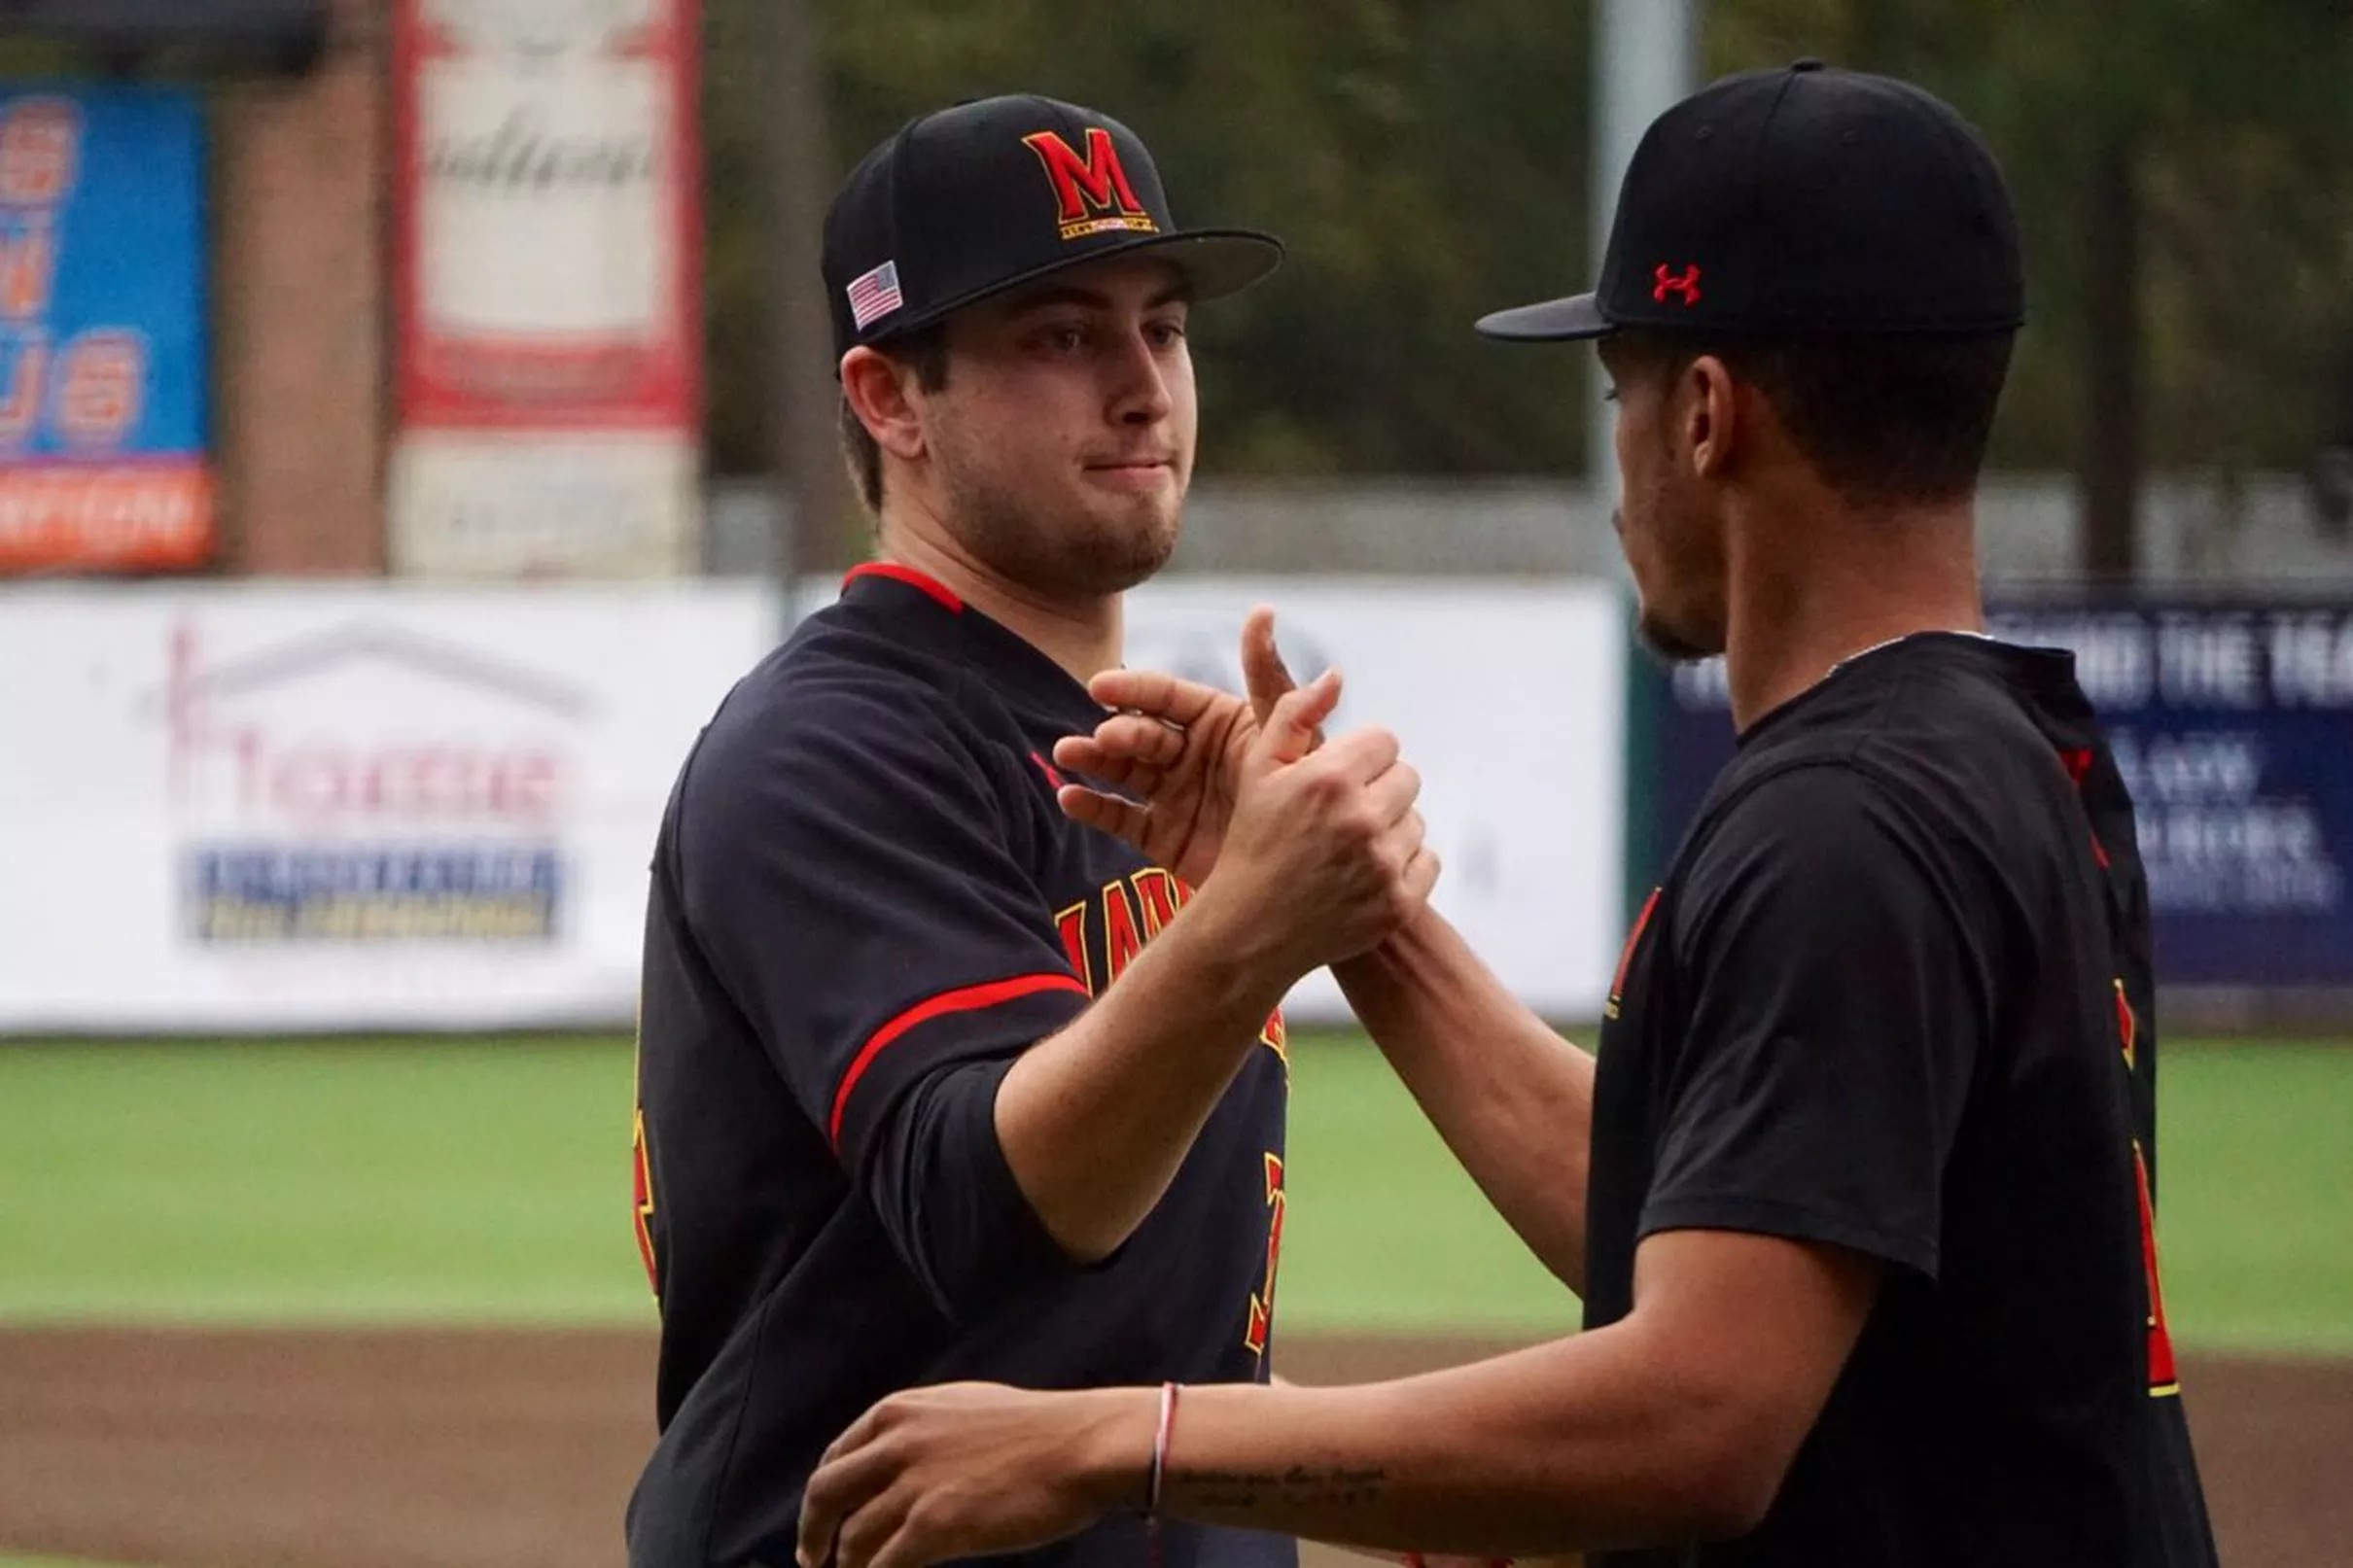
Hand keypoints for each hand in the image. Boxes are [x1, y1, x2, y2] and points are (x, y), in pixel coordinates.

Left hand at [797, 1383, 1146, 1567]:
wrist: (1081, 1447)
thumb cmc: (1037, 1430)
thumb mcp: (962, 1408)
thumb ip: (921, 1430)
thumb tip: (895, 1463)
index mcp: (899, 1411)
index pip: (836, 1458)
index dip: (822, 1499)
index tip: (822, 1524)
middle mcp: (895, 1443)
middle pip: (824, 1497)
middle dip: (813, 1535)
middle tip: (815, 1562)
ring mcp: (912, 1486)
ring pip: (851, 1540)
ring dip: (849, 1567)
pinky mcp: (933, 1527)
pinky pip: (882, 1567)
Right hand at [1054, 607, 1308, 885]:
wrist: (1311, 876)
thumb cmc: (1308, 798)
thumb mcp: (1285, 736)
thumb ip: (1270, 681)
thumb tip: (1263, 611)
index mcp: (1218, 722)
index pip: (1170, 697)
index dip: (1136, 689)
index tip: (1101, 686)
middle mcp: (1191, 753)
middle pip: (1144, 733)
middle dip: (1118, 731)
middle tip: (1102, 737)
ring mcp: (1173, 793)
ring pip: (1124, 769)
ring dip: (1093, 759)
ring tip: (1066, 756)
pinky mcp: (1162, 835)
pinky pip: (1121, 817)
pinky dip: (1094, 806)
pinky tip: (1069, 798)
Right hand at [1198, 676, 1437, 973]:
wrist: (1249, 931)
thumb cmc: (1253, 843)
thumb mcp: (1259, 771)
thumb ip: (1295, 713)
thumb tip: (1337, 676)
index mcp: (1329, 778)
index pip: (1385, 741)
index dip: (1360, 760)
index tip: (1334, 783)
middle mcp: (1361, 818)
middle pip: (1407, 778)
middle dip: (1378, 792)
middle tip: (1339, 819)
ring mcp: (1383, 864)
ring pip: (1416, 821)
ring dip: (1389, 831)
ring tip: (1345, 851)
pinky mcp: (1399, 903)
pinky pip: (1426, 862)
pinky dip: (1401, 869)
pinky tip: (1362, 877)